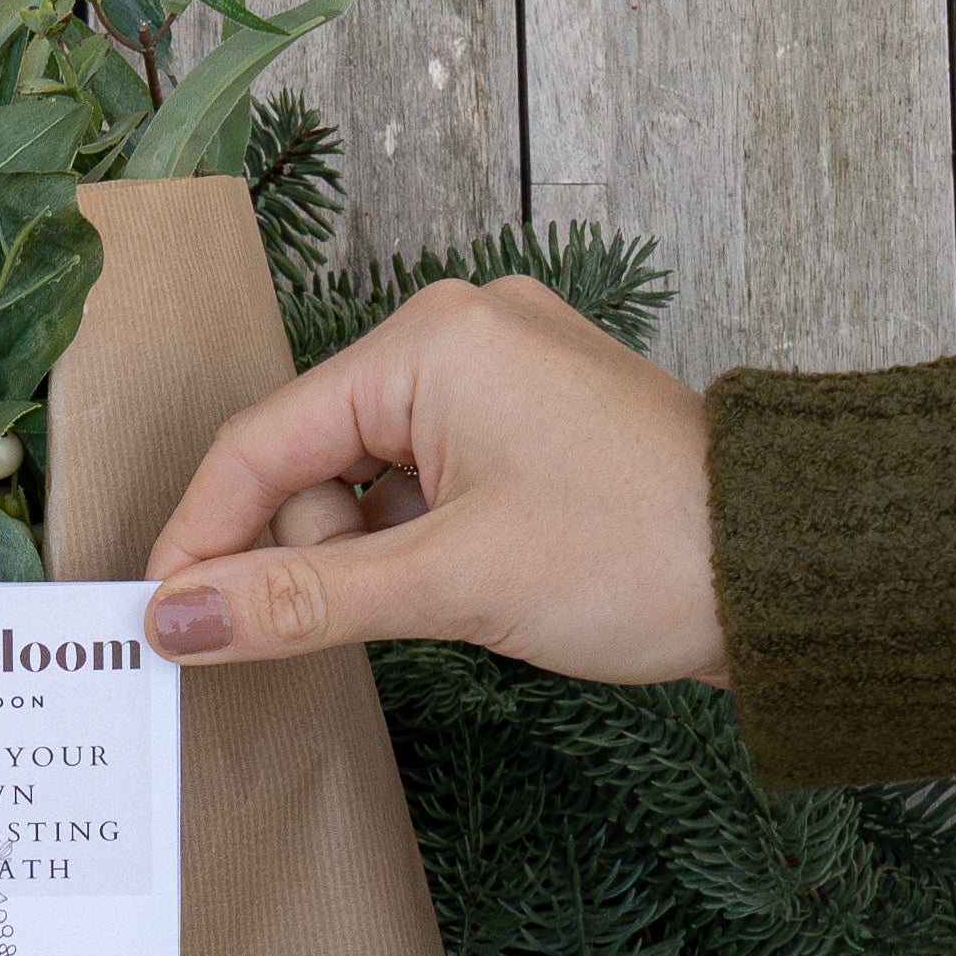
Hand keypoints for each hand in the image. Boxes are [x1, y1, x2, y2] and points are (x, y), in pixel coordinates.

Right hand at [142, 276, 727, 684]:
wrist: (790, 573)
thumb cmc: (642, 554)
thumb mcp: (450, 583)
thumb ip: (299, 599)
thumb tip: (177, 621)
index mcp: (431, 340)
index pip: (262, 443)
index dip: (201, 539)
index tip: (165, 621)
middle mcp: (459, 334)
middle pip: (307, 457)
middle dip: (304, 550)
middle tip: (349, 619)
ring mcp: (498, 375)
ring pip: (362, 477)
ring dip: (365, 554)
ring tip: (438, 599)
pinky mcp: (528, 423)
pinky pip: (421, 480)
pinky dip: (411, 542)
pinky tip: (454, 584)